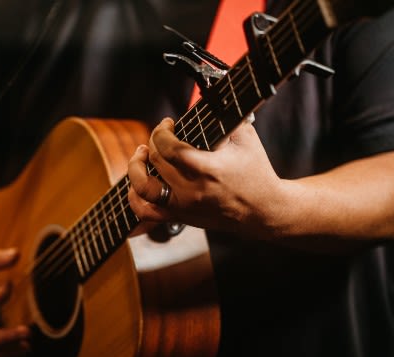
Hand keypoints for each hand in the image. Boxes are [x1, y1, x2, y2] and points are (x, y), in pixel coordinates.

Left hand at [128, 117, 285, 238]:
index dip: (161, 132)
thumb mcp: (245, 138)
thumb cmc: (255, 171)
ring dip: (136, 168)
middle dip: (153, 142)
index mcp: (207, 169)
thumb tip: (206, 99)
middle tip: (160, 135)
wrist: (262, 210)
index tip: (167, 124)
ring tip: (140, 155)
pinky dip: (134, 199)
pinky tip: (135, 185)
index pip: (169, 148)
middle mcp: (192, 190)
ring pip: (143, 188)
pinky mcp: (180, 217)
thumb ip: (225, 118)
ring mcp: (183, 206)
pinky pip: (146, 213)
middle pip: (156, 161)